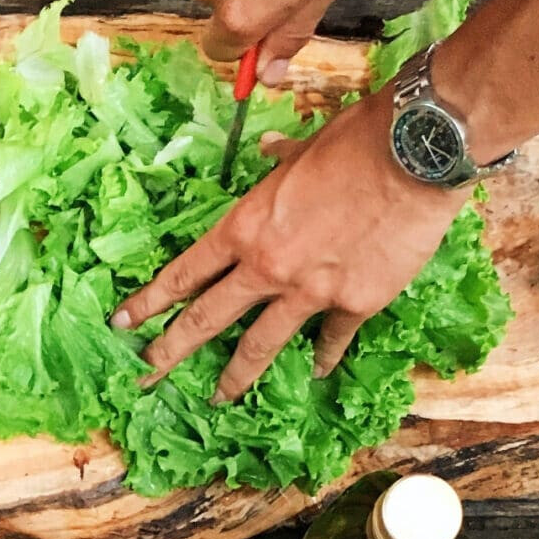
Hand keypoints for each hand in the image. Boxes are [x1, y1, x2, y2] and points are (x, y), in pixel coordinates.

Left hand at [112, 92, 465, 398]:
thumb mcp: (302, 149)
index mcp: (245, 227)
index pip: (184, 274)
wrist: (415, 155)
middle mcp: (267, 267)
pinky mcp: (355, 304)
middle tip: (147, 374)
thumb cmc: (355, 141)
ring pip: (260, 345)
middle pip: (207, 319)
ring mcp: (310, 292)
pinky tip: (315, 370)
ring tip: (218, 397)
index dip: (149, 302)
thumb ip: (279, 163)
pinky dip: (323, 356)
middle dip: (171, 350)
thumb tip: (268, 153)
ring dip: (235, 376)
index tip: (123, 323)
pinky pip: (331, 339)